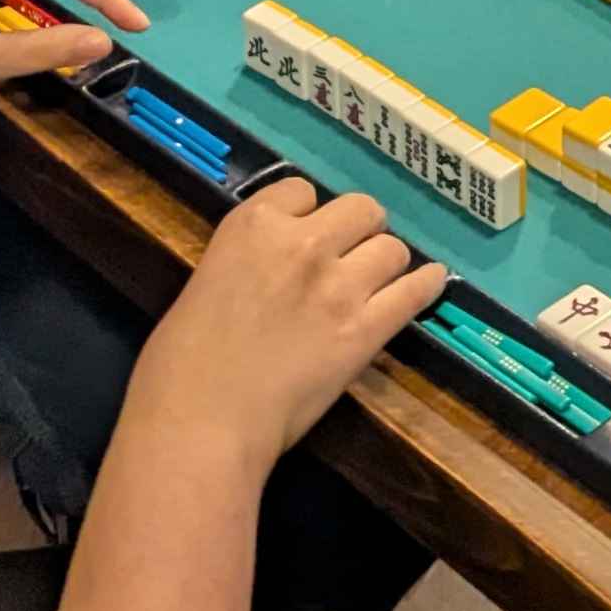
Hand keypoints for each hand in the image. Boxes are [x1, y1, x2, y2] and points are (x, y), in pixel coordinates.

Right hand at [138, 175, 444, 465]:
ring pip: (392, 248)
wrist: (202, 420)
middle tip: (348, 259)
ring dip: (384, 263)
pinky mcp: (365, 330)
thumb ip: (248, 262)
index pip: (302, 190)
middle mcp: (303, 243)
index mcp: (253, 224)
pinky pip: (414, 293)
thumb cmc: (180, 363)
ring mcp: (340, 286)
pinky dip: (425, 286)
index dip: (306, 215)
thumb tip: (271, 270)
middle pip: (361, 209)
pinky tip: (429, 284)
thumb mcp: (207, 282)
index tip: (303, 237)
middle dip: (357, 230)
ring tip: (376, 283)